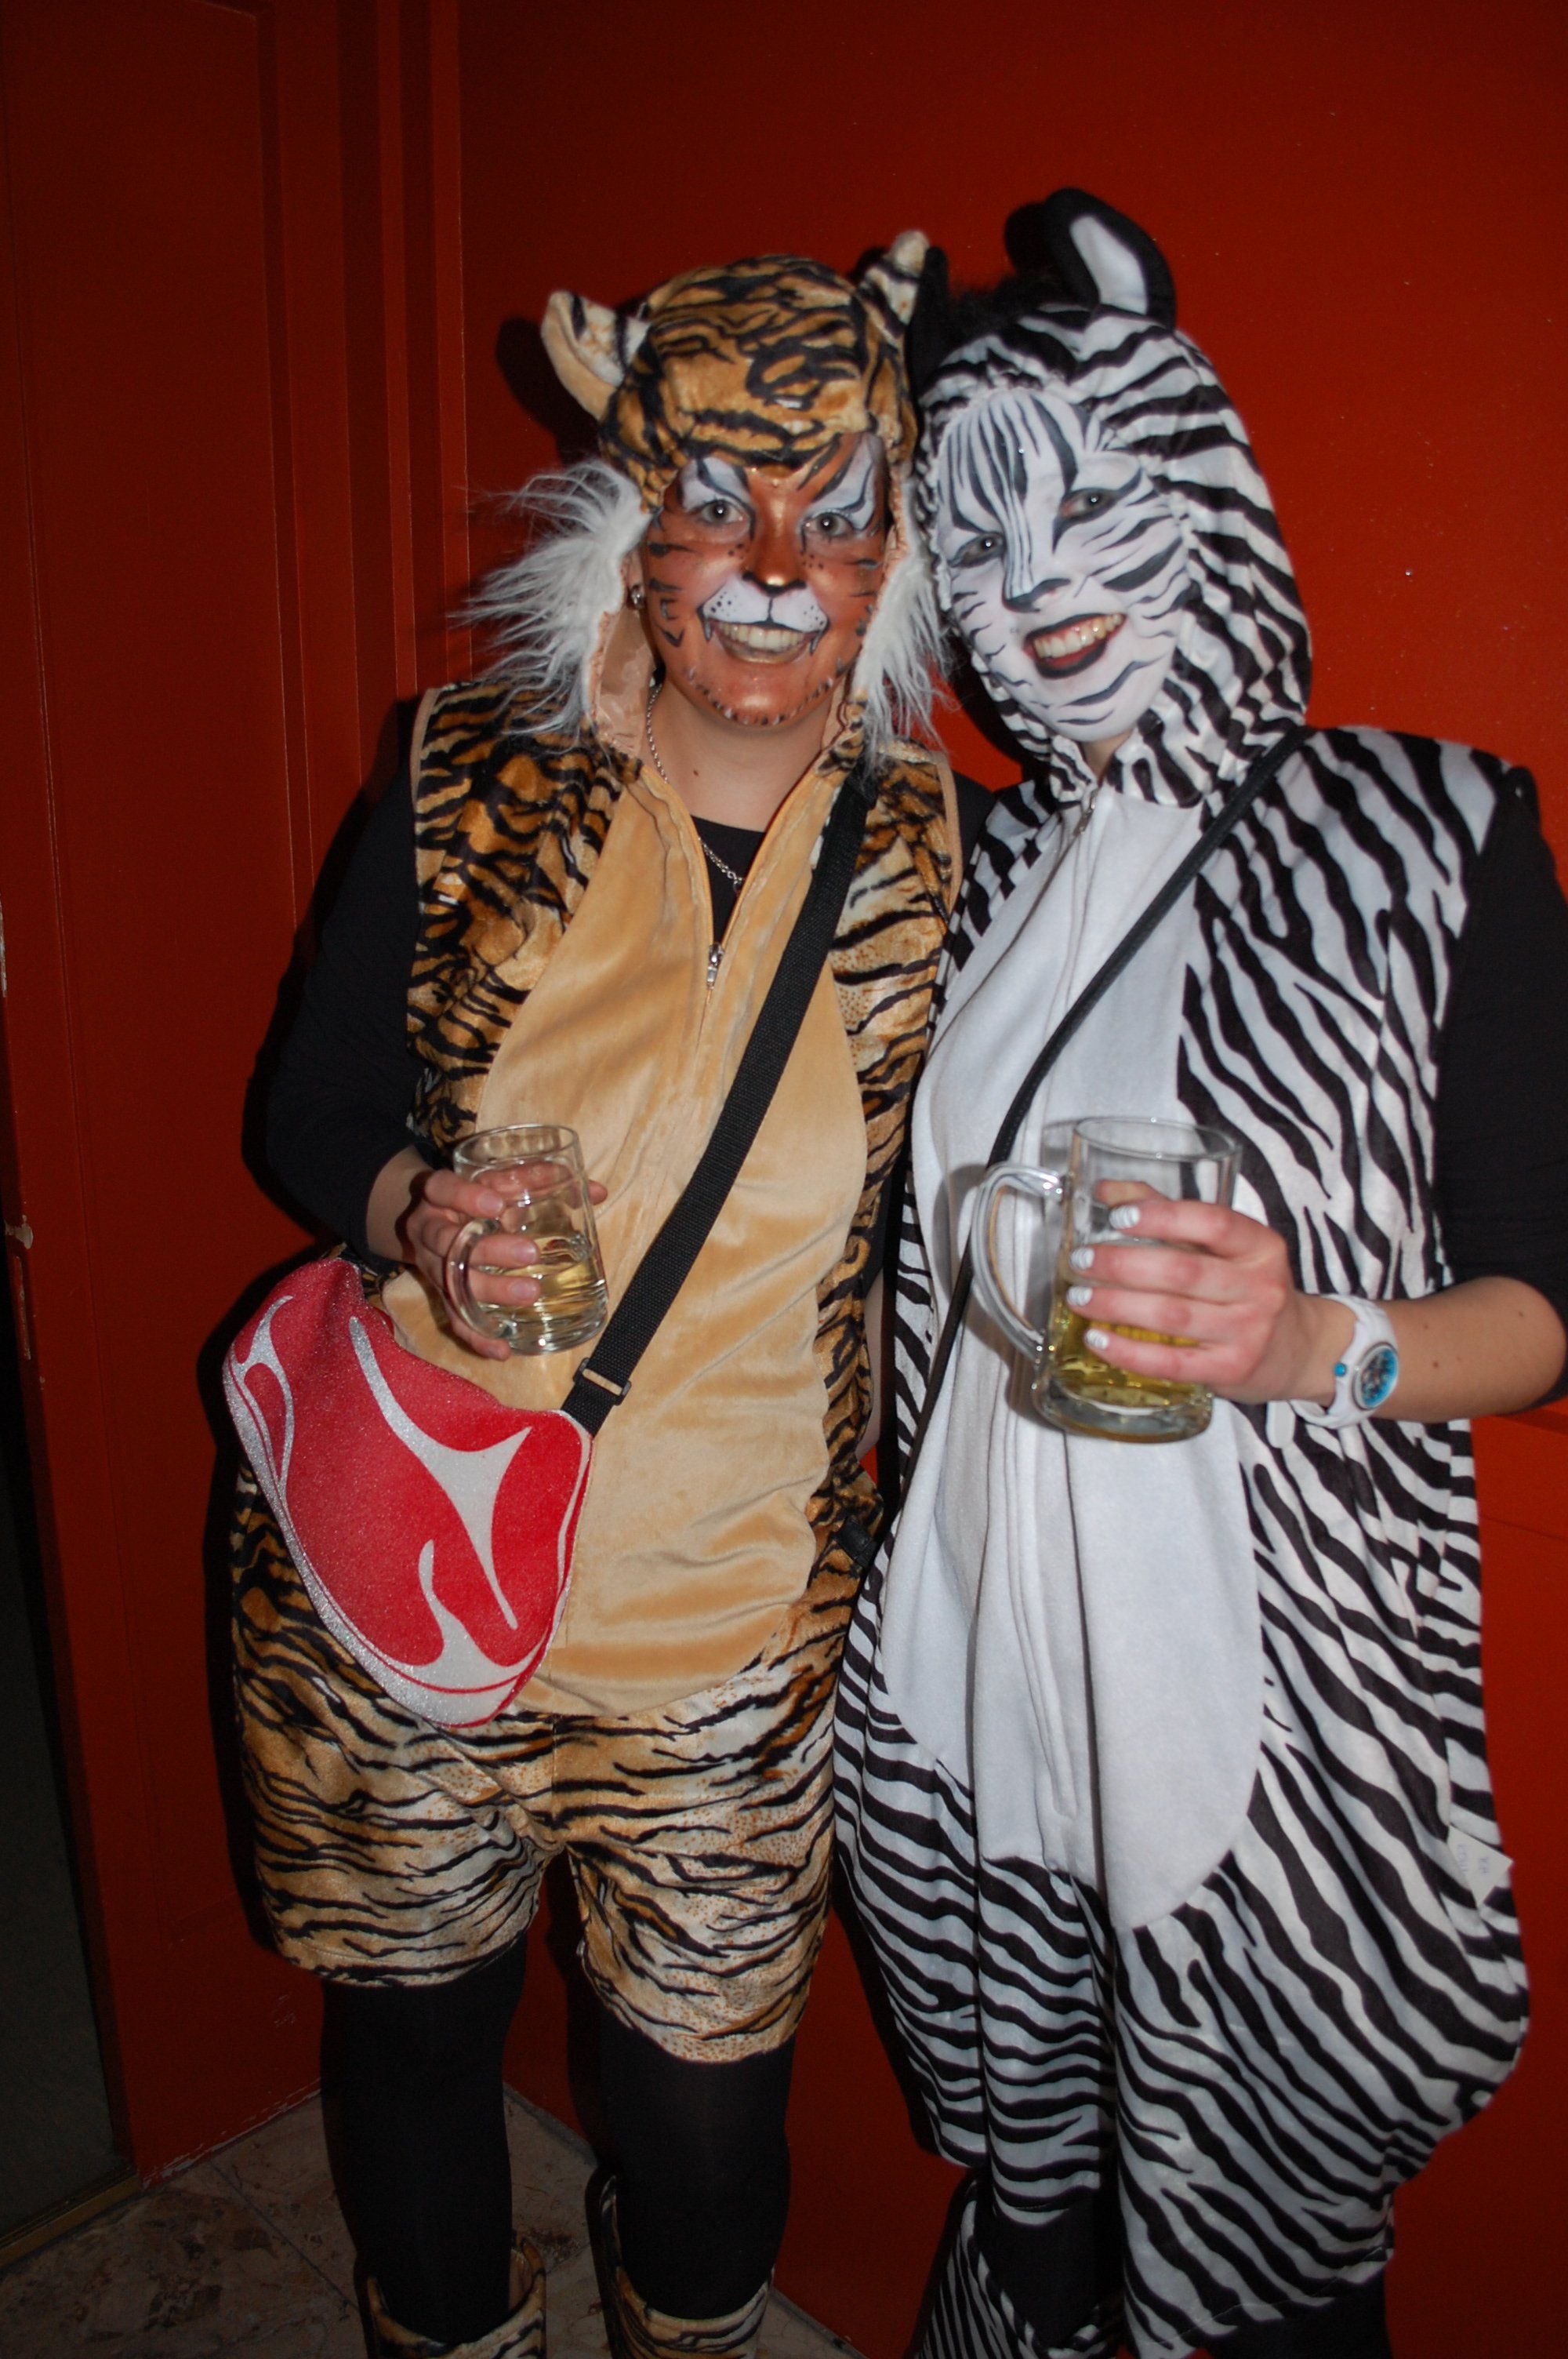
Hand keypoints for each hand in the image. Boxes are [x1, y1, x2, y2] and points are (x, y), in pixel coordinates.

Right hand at [399, 1166, 607, 1363]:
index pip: (441, 1189)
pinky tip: (503, 1350)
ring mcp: (432, 1267)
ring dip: (490, 1291)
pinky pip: (455, 1320)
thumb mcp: (496, 1183)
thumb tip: (598, 1191)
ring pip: (452, 1283)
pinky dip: (478, 1337)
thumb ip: (540, 1181)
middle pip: (447, 1241)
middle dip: (488, 1250)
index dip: (464, 1197)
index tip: (497, 1205)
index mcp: (438, 1196)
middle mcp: (428, 1232)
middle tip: (530, 1254)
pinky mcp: (442, 1297)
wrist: (431, 1224)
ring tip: (529, 1294)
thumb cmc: (475, 1200)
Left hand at [1061, 1197, 1346, 1405]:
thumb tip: (1106, 1192)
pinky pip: (1173, 1363)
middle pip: (1183, 1271)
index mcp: (1260, 1246)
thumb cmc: (1248, 1288)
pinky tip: (1099, 1340)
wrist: (1298, 1350)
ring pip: (1172, 1316)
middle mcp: (1260, 1287)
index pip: (1213, 1222)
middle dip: (1122, 1265)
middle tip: (1081, 1261)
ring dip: (1117, 1306)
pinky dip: (1129, 1352)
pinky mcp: (1231, 1370)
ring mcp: (1248, 1332)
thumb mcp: (1223, 1247)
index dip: (1163, 1218)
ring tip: (1079, 1298)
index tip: (1118, 1217)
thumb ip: (1168, 1214)